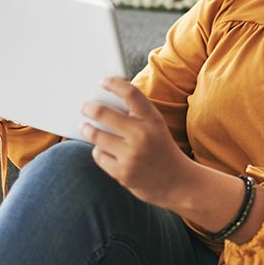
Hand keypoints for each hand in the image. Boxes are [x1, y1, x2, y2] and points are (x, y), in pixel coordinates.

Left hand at [80, 78, 194, 207]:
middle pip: (104, 113)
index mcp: (152, 120)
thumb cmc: (161, 150)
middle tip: (85, 107)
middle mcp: (142, 135)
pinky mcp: (123, 173)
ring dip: (88, 130)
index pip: (130, 93)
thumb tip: (103, 102)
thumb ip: (136, 115)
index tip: (102, 81)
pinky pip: (99, 155)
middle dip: (89, 108)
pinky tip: (102, 150)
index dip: (114, 84)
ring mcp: (131, 155)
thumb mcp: (156, 127)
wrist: (179, 183)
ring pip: (96, 136)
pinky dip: (99, 151)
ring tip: (84, 126)